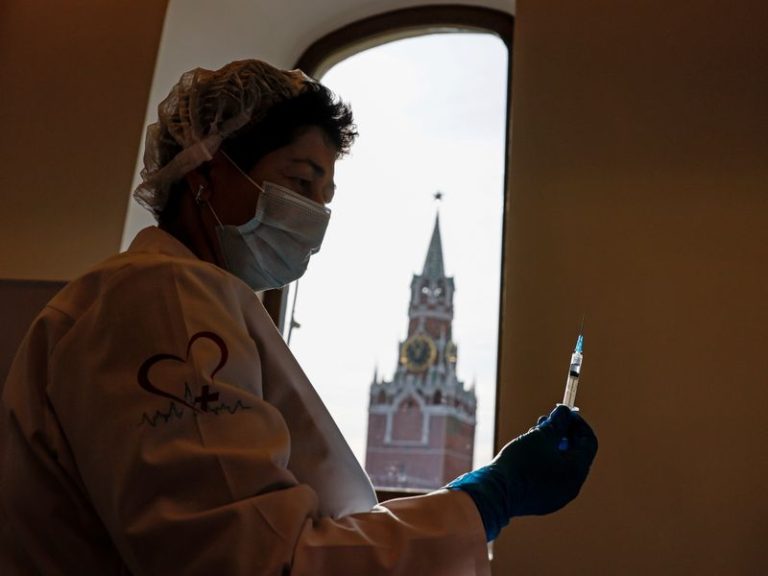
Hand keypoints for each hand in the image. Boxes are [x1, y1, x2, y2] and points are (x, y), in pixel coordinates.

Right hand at [446, 405, 597, 539]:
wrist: (496, 493)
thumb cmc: (520, 462)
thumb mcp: (539, 436)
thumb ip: (557, 423)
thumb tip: (564, 411)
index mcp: (576, 470)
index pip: (589, 442)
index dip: (578, 424)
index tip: (565, 413)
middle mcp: (572, 486)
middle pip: (575, 454)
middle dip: (563, 434)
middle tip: (547, 420)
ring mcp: (558, 497)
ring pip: (562, 466)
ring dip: (552, 447)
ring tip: (534, 433)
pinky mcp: (544, 502)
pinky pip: (552, 477)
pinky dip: (546, 462)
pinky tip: (529, 452)